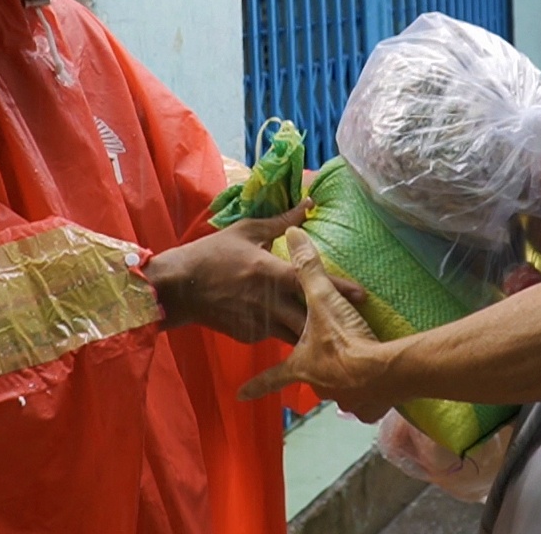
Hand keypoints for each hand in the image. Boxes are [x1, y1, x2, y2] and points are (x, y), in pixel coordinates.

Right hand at [143, 202, 362, 343]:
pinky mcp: (249, 336)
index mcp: (269, 272)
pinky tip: (295, 329)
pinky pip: (275, 335)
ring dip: (314, 332)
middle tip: (356, 321)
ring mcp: (258, 323)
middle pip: (309, 317)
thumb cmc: (213, 254)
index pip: (310, 281)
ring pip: (295, 334)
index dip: (337, 288)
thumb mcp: (247, 231)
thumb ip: (281, 221)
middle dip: (332, 320)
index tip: (362, 295)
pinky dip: (285, 330)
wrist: (178, 288)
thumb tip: (309, 203)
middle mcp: (268, 301)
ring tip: (338, 333)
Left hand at [237, 228, 390, 421]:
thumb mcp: (323, 298)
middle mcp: (319, 384)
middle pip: (312, 376)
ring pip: (339, 387)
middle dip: (315, 368)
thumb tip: (293, 232)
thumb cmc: (346, 338)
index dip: (255, 385)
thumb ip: (307, 267)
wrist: (385, 371)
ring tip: (353, 364)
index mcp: (302, 364)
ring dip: (343, 376)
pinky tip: (375, 382)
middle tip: (321, 358)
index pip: (272, 376)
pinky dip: (368, 390)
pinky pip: (364, 397)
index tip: (240, 396)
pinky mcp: (368, 403)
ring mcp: (344, 397)